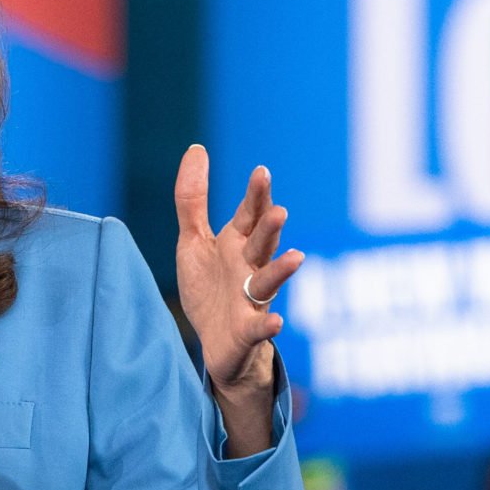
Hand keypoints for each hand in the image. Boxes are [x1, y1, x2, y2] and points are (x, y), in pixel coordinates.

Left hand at [173, 144, 301, 454]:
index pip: (248, 215)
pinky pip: (260, 328)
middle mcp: (250, 267)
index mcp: (237, 243)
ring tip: (296, 258)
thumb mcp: (194, 241)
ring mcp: (251, 298)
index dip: (255, 196)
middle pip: (262, 243)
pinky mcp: (248, 330)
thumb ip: (192, 199)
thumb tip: (197, 148)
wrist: (215, 341)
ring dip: (282, 270)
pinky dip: (268, 325)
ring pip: (268, 281)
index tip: (261, 173)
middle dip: (270, 228)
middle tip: (279, 212)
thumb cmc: (209, 286)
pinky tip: (276, 322)